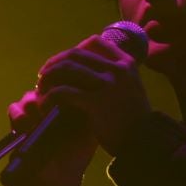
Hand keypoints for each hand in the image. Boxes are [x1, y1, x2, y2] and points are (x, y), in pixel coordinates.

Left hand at [30, 30, 151, 157]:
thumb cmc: (134, 120)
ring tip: (41, 89)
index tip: (62, 63)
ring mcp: (108, 85)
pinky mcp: (96, 103)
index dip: (73, 50)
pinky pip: (64, 92)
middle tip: (43, 76)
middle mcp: (118, 69)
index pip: (94, 42)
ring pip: (67, 68)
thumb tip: (86, 68)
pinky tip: (45, 105)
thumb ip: (114, 76)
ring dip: (48, 77)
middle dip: (54, 63)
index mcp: (126, 63)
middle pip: (75, 53)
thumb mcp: (130, 89)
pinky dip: (49, 97)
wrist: (144, 143)